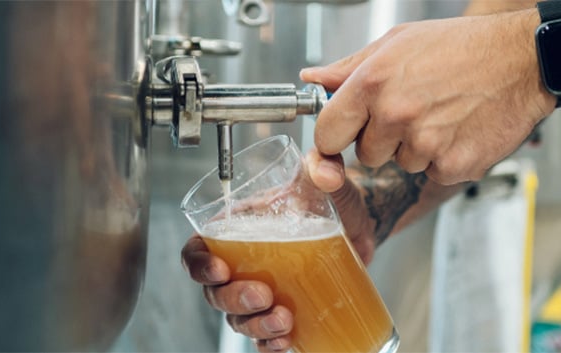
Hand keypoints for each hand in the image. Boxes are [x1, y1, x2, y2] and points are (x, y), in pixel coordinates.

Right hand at [180, 151, 377, 350]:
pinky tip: (286, 341)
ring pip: (238, 319)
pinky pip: (265, 337)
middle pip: (215, 292)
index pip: (198, 250)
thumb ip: (324, 164)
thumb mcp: (326, 178)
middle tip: (262, 295)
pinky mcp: (284, 310)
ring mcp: (262, 291)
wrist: (363, 224)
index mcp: (237, 229)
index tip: (219, 269)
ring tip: (283, 320)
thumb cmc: (332, 199)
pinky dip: (270, 345)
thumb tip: (326, 171)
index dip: (198, 263)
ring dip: (254, 326)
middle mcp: (242, 263)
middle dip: (233, 299)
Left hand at [301, 9, 554, 184]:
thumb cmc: (464, 46)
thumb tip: (315, 80)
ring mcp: (425, 144)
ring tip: (444, 115)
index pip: (327, 134)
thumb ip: (351, 67)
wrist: (524, 60)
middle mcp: (395, 114)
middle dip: (383, 140)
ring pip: (402, 165)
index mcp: (373, 82)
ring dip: (417, 149)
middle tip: (414, 111)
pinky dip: (446, 159)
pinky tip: (461, 130)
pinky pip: (433, 173)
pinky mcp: (453, 166)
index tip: (347, 133)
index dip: (336, 136)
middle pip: (365, 155)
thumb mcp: (399, 42)